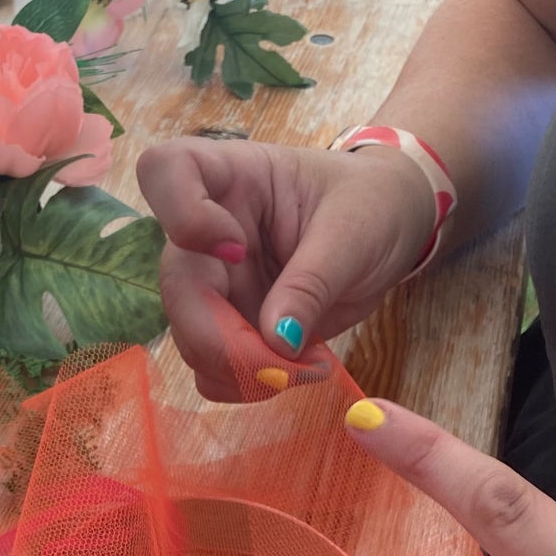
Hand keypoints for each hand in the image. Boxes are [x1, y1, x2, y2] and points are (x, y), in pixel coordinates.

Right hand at [136, 138, 436, 399]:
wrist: (391, 227)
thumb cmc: (371, 206)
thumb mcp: (354, 232)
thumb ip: (312, 282)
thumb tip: (274, 341)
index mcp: (234, 178)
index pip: (165, 170)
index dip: (183, 215)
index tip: (236, 248)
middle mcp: (209, 231)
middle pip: (177, 284)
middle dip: (222, 338)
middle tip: (284, 364)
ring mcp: (216, 282)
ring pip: (190, 337)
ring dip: (241, 370)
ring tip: (307, 368)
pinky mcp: (230, 326)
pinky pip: (212, 368)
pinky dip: (246, 384)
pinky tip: (293, 373)